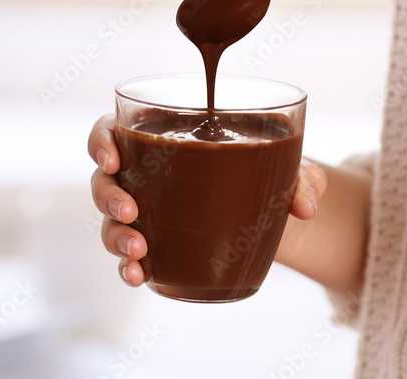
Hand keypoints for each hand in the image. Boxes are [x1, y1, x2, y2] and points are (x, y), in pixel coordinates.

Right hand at [88, 114, 325, 286]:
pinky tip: (138, 276)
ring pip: (111, 222)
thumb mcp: (288, 168)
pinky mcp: (155, 246)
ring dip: (116, 237)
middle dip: (109, 198)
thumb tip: (306, 205)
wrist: (273, 212)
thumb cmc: (267, 171)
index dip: (101, 141)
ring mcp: (145, 212)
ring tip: (139, 253)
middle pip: (104, 180)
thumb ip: (301, 177)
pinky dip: (128, 268)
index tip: (113, 158)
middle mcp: (143, 174)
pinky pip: (128, 257)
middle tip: (131, 212)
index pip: (110, 130)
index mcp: (162, 137)